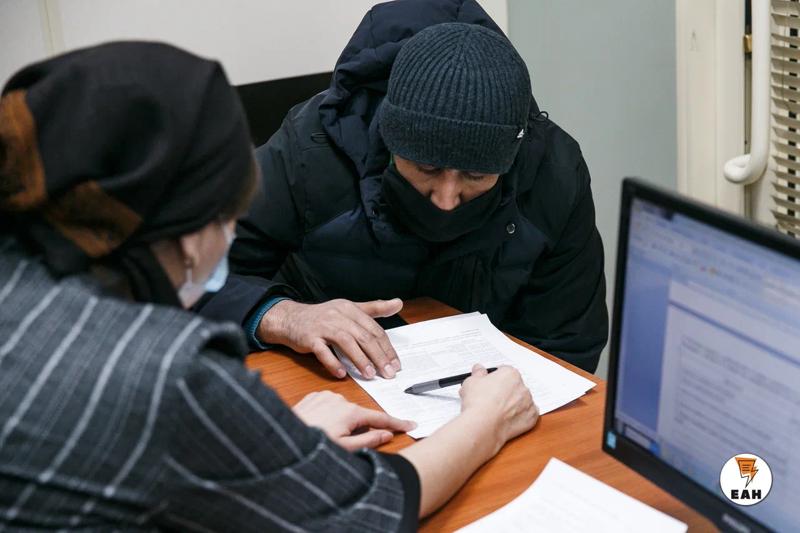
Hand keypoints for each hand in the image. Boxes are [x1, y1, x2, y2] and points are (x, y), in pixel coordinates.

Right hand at [258, 298, 402, 379]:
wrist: (290, 319)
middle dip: (378, 356)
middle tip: (388, 373)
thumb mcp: (349, 309)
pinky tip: (342, 373)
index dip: (386, 348)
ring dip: (360, 360)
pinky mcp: (309, 338)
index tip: (395, 363)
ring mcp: (323, 326)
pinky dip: (333, 363)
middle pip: (363, 337)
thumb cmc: (323, 317)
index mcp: (350, 309)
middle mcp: (338, 316)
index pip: (374, 329)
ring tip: (370, 375)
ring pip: (346, 343)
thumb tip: (398, 303)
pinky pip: (323, 352)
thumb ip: (374, 308)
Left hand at [292, 391, 415, 450]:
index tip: (410, 424)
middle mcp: (340, 399)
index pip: (380, 418)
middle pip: (360, 415)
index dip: (396, 423)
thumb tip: (387, 435)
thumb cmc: (312, 445)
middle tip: (345, 443)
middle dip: (359, 428)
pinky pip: (329, 405)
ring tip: (327, 435)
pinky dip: (329, 415)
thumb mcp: (345, 449)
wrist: (283, 438)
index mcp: (351, 412)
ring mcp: (326, 395)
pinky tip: (320, 425)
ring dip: (343, 422)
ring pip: (344, 410)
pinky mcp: (314, 396)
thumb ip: (369, 441)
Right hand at [459, 364, 538, 452]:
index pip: (505, 372)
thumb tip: (479, 370)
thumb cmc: (478, 403)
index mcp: (510, 374)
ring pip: (521, 401)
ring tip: (497, 411)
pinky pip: (528, 415)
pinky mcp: (531, 418)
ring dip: (513, 404)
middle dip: (505, 391)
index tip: (490, 384)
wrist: (482, 425)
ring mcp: (528, 403)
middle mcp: (522, 387)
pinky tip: (507, 419)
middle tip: (491, 399)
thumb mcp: (471, 381)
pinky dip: (520, 417)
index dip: (495, 378)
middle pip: (514, 386)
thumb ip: (478, 373)